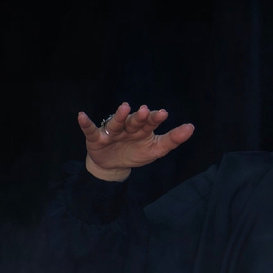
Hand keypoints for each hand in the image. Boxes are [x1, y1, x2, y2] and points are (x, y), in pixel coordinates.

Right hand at [78, 102, 194, 181]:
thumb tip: (191, 127)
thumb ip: (172, 139)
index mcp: (143, 129)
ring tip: (124, 107)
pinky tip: (81, 115)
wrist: (113, 165)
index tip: (163, 114)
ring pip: (116, 123)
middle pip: (134, 121)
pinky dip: (86, 123)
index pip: (151, 122)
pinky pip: (90, 130)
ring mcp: (112, 131)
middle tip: (145, 111)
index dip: (156, 119)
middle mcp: (128, 127)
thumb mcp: (156, 149)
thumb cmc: (136, 153)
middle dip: (139, 117)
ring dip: (119, 116)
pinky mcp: (96, 138)